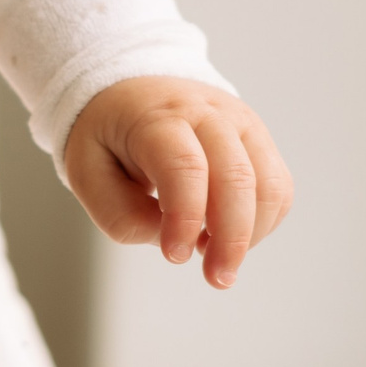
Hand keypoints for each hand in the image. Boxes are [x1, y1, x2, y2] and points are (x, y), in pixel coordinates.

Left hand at [63, 77, 294, 288]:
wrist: (132, 88)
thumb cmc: (107, 136)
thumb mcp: (86, 172)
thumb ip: (120, 215)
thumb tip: (171, 239)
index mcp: (156, 116)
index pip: (184, 166)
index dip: (185, 217)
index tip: (174, 256)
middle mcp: (206, 112)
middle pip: (236, 177)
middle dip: (231, 238)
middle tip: (216, 277)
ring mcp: (240, 122)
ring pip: (268, 185)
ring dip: (251, 234)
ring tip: (214, 256)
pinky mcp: (259, 139)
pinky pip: (278, 189)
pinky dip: (261, 223)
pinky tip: (226, 235)